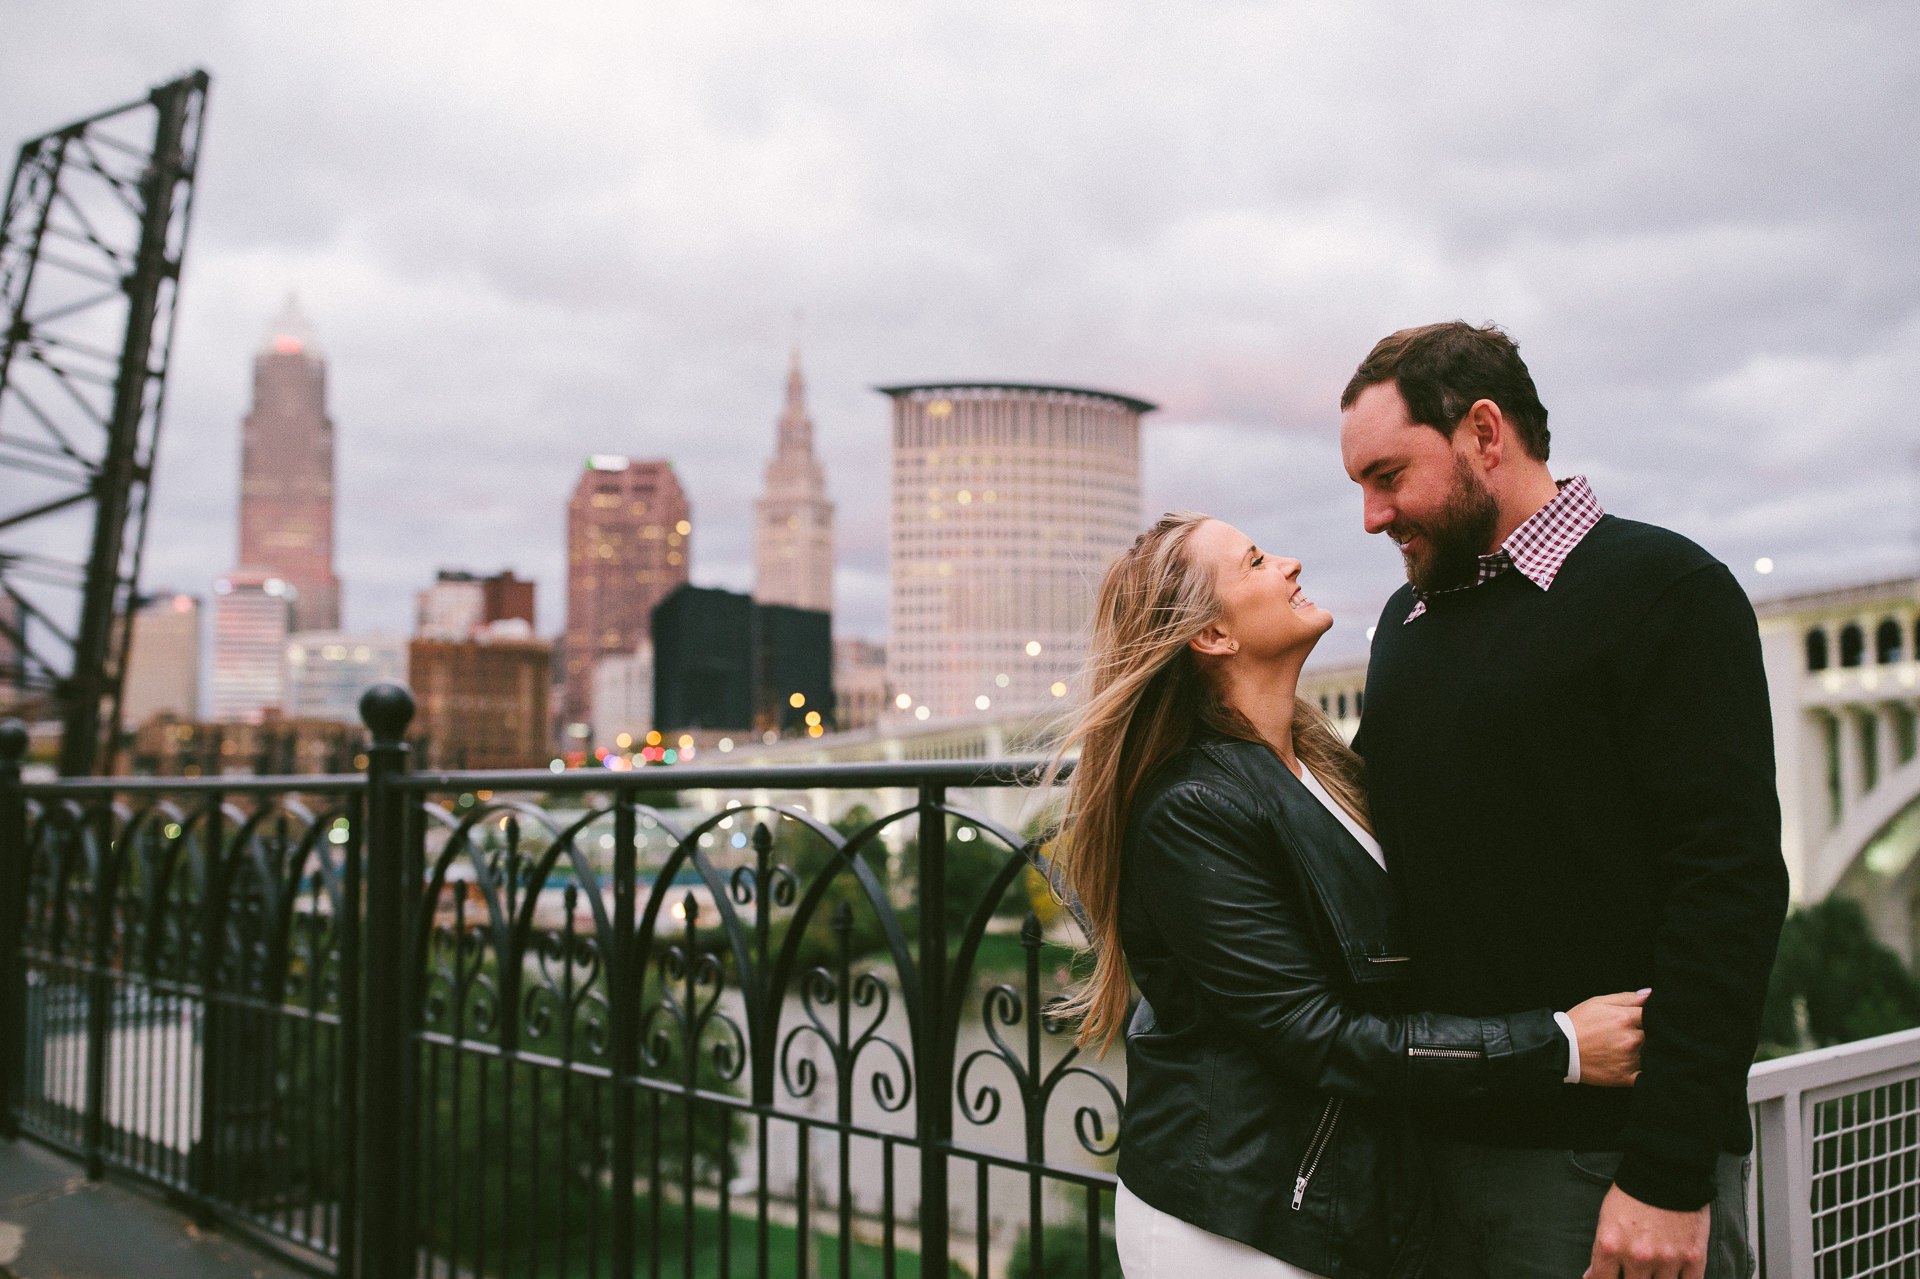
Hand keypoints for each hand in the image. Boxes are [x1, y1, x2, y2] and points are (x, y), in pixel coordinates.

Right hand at [1566, 989, 1646, 1086]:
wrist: (1560, 1049)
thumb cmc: (1579, 1023)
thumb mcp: (1599, 1002)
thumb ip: (1627, 998)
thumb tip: (1651, 993)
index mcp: (1625, 1018)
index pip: (1655, 1015)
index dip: (1654, 1016)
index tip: (1648, 1019)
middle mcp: (1631, 1040)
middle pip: (1657, 1035)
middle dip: (1651, 1033)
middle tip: (1638, 1033)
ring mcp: (1630, 1060)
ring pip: (1654, 1055)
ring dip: (1650, 1051)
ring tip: (1633, 1048)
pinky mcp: (1626, 1077)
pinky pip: (1648, 1075)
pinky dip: (1649, 1071)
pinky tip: (1640, 1065)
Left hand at [1584, 1184, 1708, 1278]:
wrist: (1668, 1169)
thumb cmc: (1632, 1192)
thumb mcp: (1607, 1218)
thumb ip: (1602, 1252)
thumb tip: (1593, 1277)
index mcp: (1611, 1245)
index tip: (1611, 1278)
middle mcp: (1637, 1256)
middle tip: (1637, 1269)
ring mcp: (1667, 1259)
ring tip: (1655, 1270)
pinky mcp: (1693, 1258)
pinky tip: (1676, 1276)